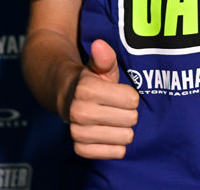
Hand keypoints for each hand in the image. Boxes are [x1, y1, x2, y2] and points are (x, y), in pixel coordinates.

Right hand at [66, 39, 139, 158]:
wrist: (67, 99)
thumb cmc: (92, 82)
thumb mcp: (100, 66)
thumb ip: (104, 56)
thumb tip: (99, 45)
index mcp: (86, 89)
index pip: (132, 100)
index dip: (129, 95)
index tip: (118, 93)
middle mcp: (80, 112)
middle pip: (131, 119)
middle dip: (128, 112)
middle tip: (115, 107)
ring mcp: (79, 132)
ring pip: (125, 137)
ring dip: (123, 129)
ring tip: (112, 120)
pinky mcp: (81, 149)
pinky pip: (116, 153)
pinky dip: (116, 146)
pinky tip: (108, 134)